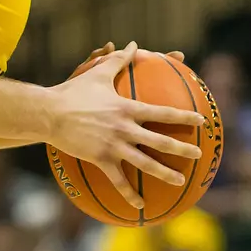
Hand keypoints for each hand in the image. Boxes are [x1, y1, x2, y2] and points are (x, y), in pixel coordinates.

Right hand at [47, 43, 200, 209]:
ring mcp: (113, 145)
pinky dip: (130, 193)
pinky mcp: (100, 159)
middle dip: (182, 149)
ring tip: (179, 182)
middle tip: (198, 155)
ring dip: (164, 173)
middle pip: (159, 141)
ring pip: (144, 163)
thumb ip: (118, 59)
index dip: (183, 116)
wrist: (49, 113)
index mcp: (127, 108)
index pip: (162, 112)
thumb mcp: (98, 73)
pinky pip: (118, 180)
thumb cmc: (73, 91)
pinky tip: (141, 206)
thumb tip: (132, 44)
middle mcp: (124, 128)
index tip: (201, 121)